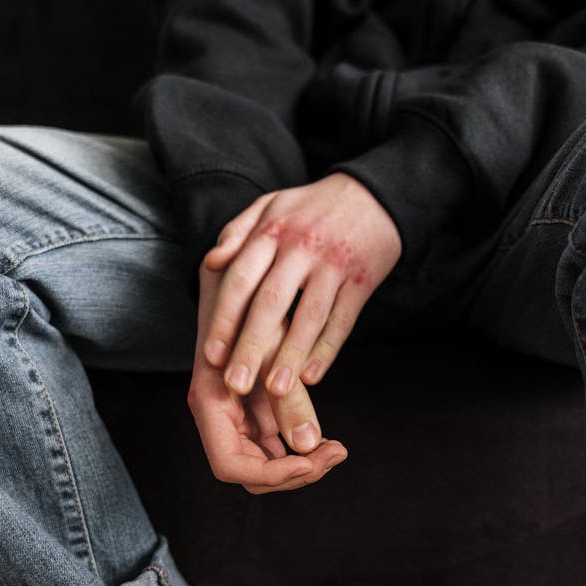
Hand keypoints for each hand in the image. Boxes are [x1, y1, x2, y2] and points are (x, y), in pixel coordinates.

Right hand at [189, 266, 346, 493]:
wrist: (242, 283)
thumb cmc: (254, 309)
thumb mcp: (275, 352)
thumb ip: (290, 400)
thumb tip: (308, 445)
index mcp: (209, 404)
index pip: (231, 465)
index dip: (271, 473)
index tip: (310, 461)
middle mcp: (217, 418)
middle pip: (250, 472)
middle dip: (292, 472)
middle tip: (335, 454)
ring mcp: (234, 417)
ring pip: (264, 464)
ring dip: (300, 464)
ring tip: (336, 448)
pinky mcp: (252, 412)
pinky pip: (273, 446)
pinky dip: (298, 449)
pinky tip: (325, 439)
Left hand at [201, 172, 400, 396]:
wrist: (375, 195)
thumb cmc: (312, 208)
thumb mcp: (271, 206)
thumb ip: (237, 233)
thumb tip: (211, 262)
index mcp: (272, 230)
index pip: (241, 279)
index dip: (225, 318)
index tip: (213, 354)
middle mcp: (301, 247)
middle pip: (271, 303)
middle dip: (251, 346)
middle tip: (236, 384)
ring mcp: (334, 265)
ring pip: (309, 317)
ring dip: (291, 356)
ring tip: (275, 390)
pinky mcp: (362, 280)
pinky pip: (343, 320)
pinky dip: (327, 349)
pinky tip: (312, 376)